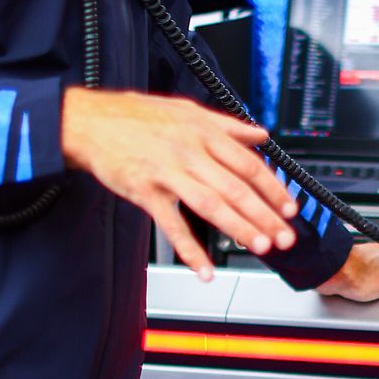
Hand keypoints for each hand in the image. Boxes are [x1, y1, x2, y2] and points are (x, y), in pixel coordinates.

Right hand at [62, 88, 297, 279]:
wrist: (89, 122)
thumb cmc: (135, 117)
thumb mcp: (186, 109)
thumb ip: (227, 125)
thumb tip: (259, 134)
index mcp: (203, 133)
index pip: (248, 164)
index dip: (272, 188)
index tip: (289, 208)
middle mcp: (189, 152)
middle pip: (236, 187)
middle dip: (265, 214)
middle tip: (284, 237)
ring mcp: (167, 173)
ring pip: (211, 204)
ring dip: (238, 227)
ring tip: (260, 247)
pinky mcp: (145, 193)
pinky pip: (172, 225)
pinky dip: (190, 250)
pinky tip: (205, 269)